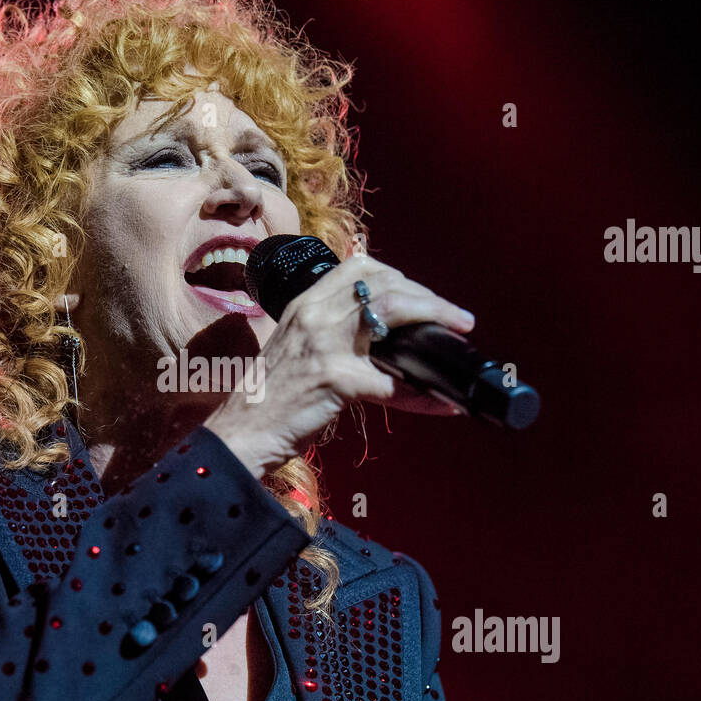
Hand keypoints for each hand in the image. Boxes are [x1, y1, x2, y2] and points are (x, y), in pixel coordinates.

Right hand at [204, 252, 474, 479]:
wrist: (242, 432)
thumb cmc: (271, 398)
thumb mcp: (296, 349)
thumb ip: (330, 334)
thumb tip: (382, 339)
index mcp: (304, 304)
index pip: (359, 268)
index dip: (400, 277)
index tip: (423, 296)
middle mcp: (314, 314)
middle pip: (384, 283)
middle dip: (428, 297)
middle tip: (456, 317)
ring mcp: (324, 344)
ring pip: (392, 310)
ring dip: (434, 317)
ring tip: (458, 331)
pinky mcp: (335, 378)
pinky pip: (392, 381)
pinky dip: (422, 395)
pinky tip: (440, 403)